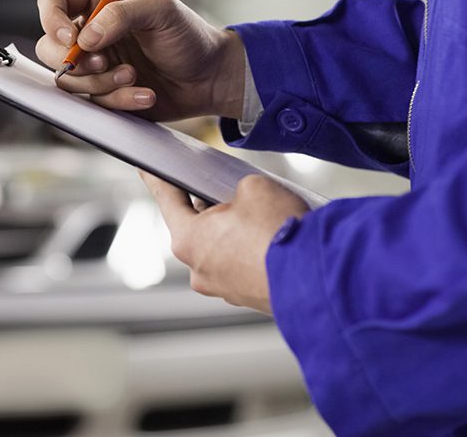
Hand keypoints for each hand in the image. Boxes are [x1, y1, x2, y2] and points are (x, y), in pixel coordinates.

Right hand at [36, 0, 245, 120]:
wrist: (211, 78)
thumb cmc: (190, 36)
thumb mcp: (162, 11)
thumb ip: (122, 14)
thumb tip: (85, 38)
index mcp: (98, 3)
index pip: (53, 3)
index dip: (52, 20)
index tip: (71, 39)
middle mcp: (91, 34)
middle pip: (49, 48)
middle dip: (74, 62)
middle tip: (102, 63)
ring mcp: (96, 66)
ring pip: (69, 81)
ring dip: (101, 83)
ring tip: (134, 76)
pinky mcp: (105, 94)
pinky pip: (94, 104)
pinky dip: (120, 101)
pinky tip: (146, 94)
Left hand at [140, 172, 309, 313]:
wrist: (320, 279)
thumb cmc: (281, 234)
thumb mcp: (253, 186)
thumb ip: (235, 188)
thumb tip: (241, 199)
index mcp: (188, 239)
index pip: (167, 199)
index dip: (157, 178)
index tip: (146, 169)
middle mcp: (199, 269)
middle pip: (195, 225)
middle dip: (210, 205)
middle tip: (227, 188)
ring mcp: (223, 288)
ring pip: (220, 247)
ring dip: (234, 230)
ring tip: (261, 215)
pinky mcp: (247, 297)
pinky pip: (241, 264)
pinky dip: (251, 250)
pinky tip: (270, 237)